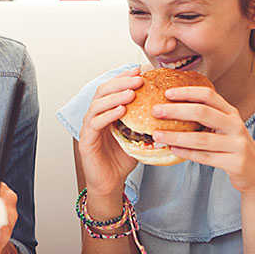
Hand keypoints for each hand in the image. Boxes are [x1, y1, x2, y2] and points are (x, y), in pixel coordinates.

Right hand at [77, 68, 142, 197]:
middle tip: (138, 78)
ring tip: (131, 92)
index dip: (124, 77)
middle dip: (120, 82)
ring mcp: (88, 128)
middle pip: (103, 91)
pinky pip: (95, 123)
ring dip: (115, 96)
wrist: (109, 183)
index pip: (112, 88)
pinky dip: (108, 114)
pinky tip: (121, 110)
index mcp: (105, 112)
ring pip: (97, 104)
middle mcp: (94, 116)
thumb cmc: (122, 160)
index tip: (140, 70)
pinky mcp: (86, 141)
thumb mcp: (137, 136)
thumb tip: (167, 108)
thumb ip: (145, 121)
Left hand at [152, 86, 254, 192]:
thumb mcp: (225, 127)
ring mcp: (237, 144)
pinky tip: (172, 149)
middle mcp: (235, 125)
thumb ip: (207, 116)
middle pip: (203, 113)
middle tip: (155, 110)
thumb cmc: (232, 146)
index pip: (208, 95)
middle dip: (176, 110)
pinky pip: (205, 157)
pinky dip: (187, 153)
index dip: (187, 92)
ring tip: (157, 134)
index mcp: (231, 113)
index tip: (167, 93)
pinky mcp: (235, 163)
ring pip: (201, 139)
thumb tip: (173, 106)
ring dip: (176, 136)